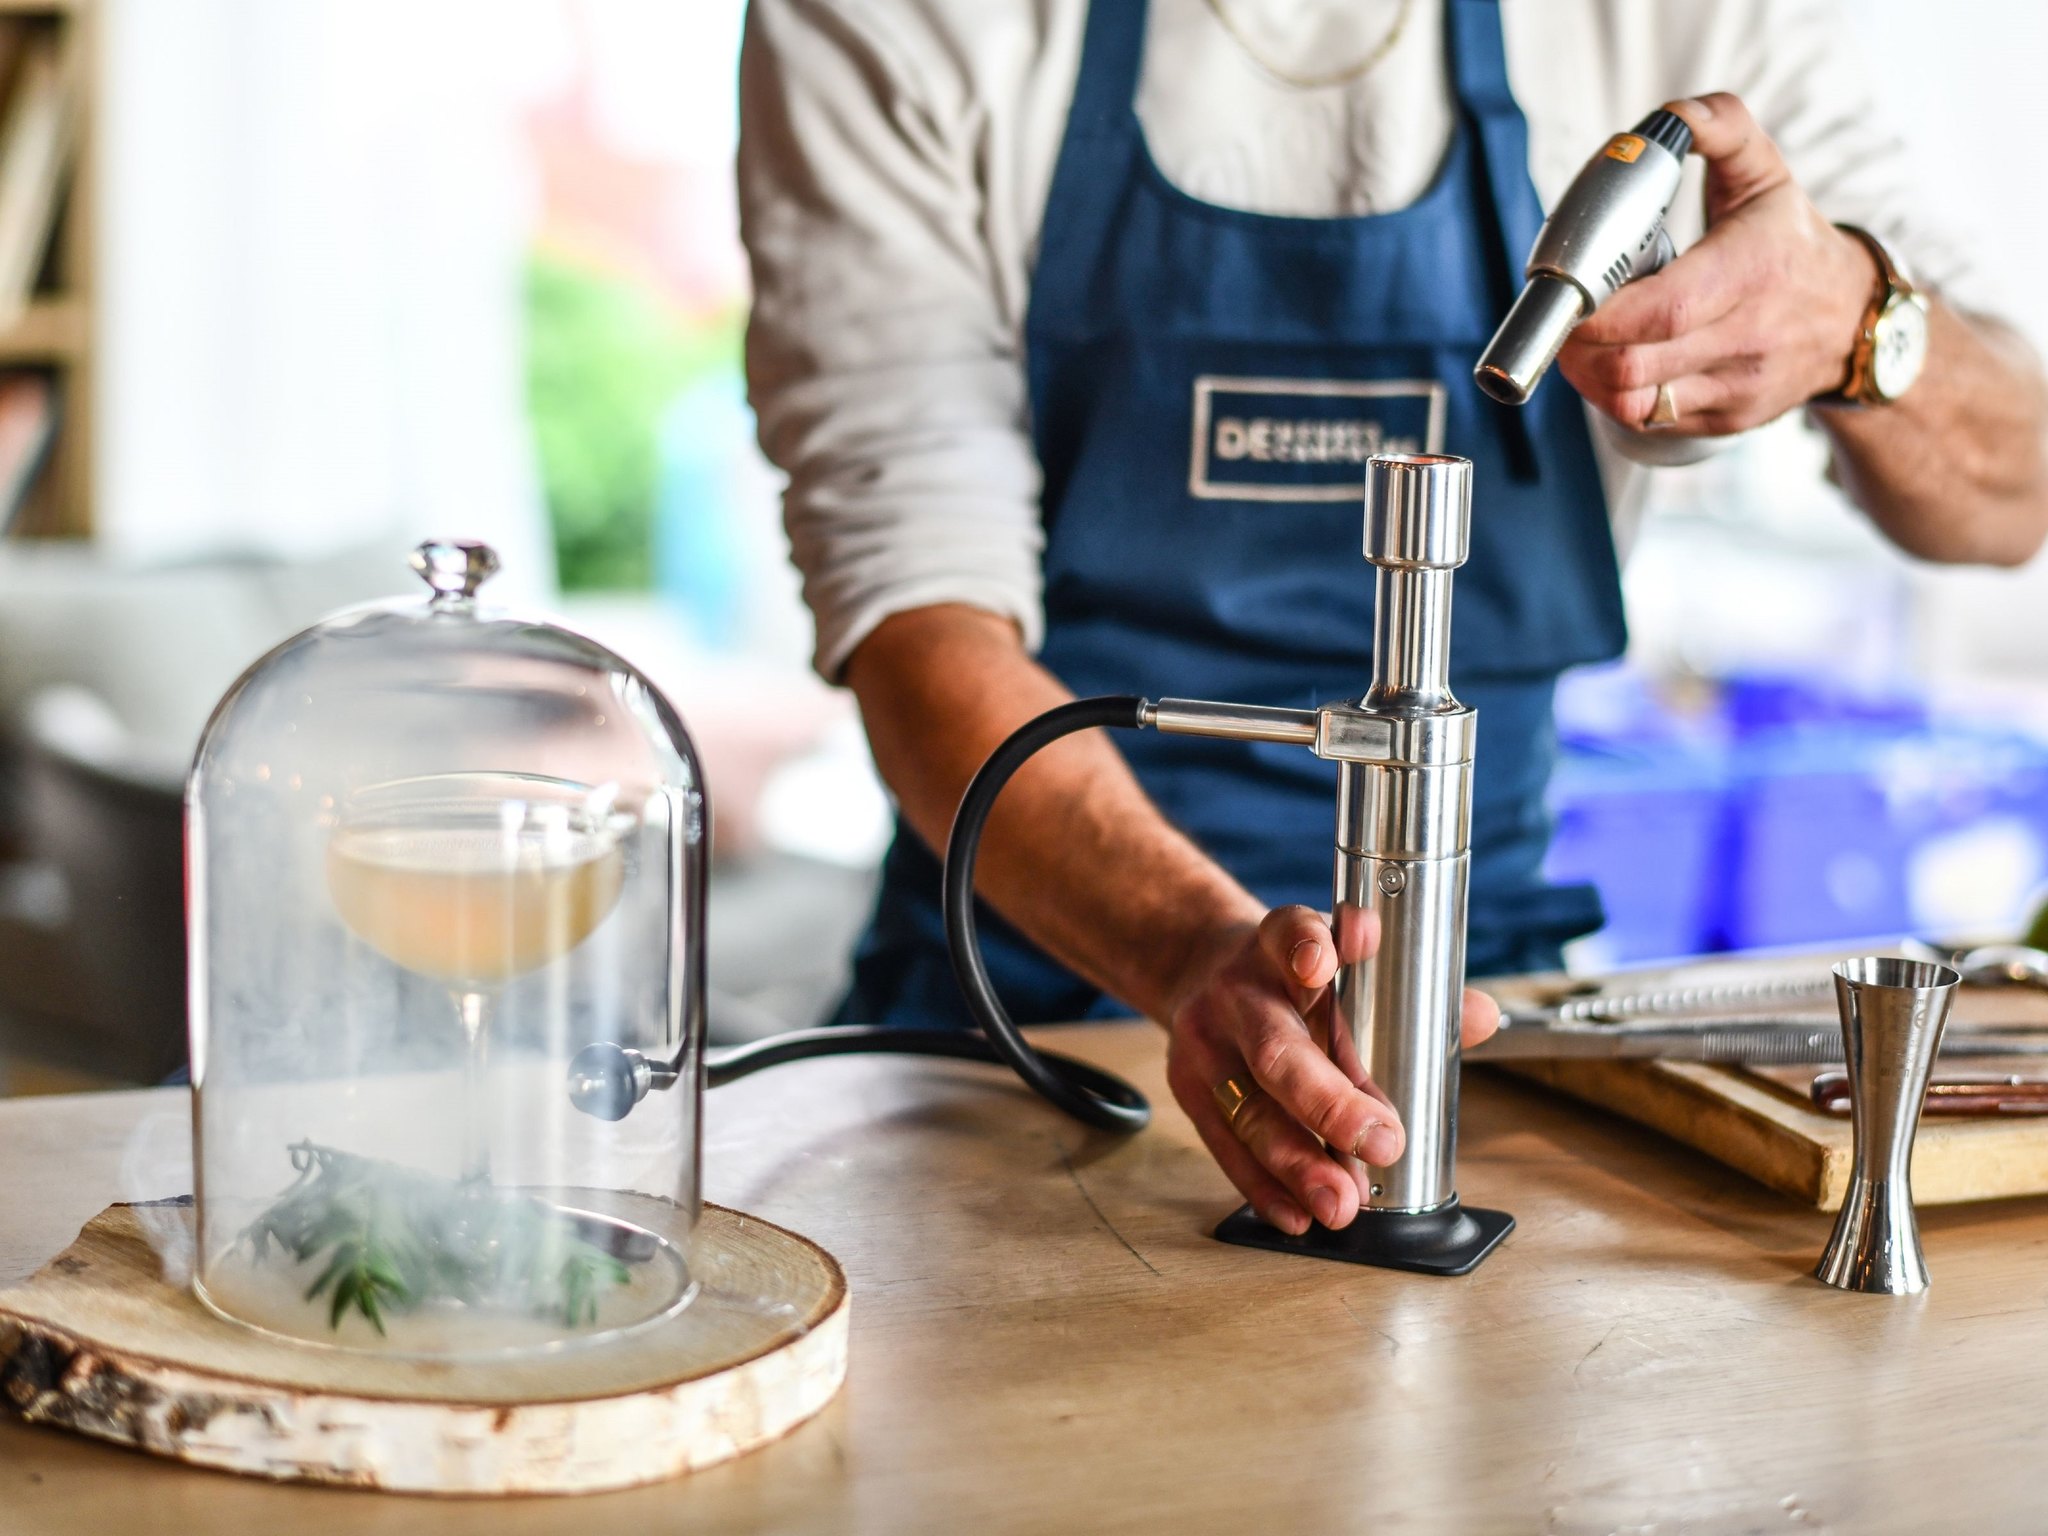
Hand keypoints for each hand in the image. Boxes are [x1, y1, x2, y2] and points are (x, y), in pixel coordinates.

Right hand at [1163, 905, 1501, 1234]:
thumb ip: (1412, 990)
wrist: (1200, 971)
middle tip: (1381, 1141)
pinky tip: (1296, 1211)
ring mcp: (1207, 1043)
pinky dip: (1263, 1185)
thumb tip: (1479, 1016)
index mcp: (1280, 946)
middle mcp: (1239, 991)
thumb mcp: (1341, 965)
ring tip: (1341, 1200)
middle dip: (1329, 1102)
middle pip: (1276, 1047)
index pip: (1292, 932)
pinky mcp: (1190, 1090)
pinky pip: (1226, 1146)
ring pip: (1250, 1109)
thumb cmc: (1290, 977)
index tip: (1327, 957)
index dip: (1310, 944)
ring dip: (1299, 1162)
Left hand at [1556, 92, 1878, 436]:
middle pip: (1634, 364)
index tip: (1572, 294)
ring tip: (1583, 344)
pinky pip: (1650, 419)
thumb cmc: (1793, 244)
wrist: (1851, 319)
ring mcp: (1738, 385)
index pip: (1662, 310)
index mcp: (1753, 270)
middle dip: (1579, 348)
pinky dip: (1616, 396)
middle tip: (1565, 318)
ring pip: (1634, 402)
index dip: (1599, 313)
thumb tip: (1678, 114)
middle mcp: (1749, 335)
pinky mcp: (1727, 418)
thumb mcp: (1767, 174)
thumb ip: (1724, 129)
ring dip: (1589, 377)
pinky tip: (1614, 365)